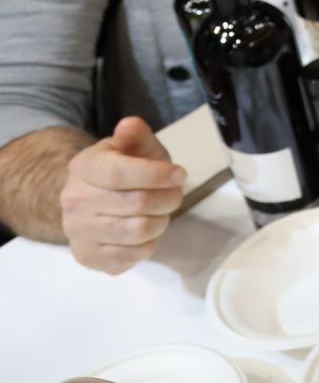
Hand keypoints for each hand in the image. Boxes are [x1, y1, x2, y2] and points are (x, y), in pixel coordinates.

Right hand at [61, 116, 183, 274]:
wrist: (91, 200)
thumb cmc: (123, 168)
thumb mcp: (132, 147)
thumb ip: (135, 136)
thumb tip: (130, 124)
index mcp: (84, 168)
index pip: (119, 174)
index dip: (157, 175)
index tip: (180, 174)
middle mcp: (74, 201)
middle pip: (137, 204)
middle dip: (168, 198)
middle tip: (174, 193)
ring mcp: (78, 232)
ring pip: (138, 230)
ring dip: (161, 221)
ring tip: (160, 211)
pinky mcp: (88, 257)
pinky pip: (133, 256)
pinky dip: (149, 243)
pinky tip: (145, 231)